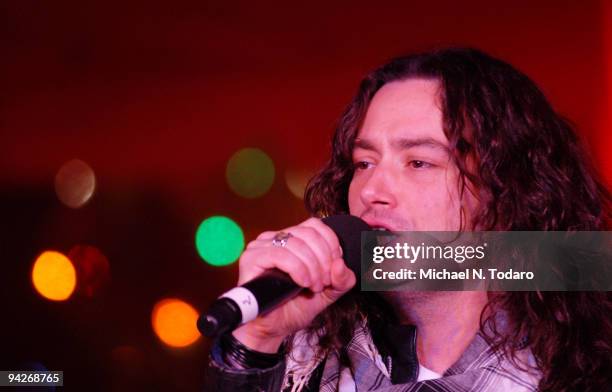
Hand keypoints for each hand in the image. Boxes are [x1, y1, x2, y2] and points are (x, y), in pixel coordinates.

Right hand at [231, 217, 355, 352]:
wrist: (274, 329)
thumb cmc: (295, 308)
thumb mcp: (329, 292)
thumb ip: (342, 279)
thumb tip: (340, 264)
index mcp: (292, 239)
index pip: (316, 226)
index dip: (331, 245)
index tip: (334, 269)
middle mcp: (275, 238)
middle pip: (309, 234)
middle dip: (323, 260)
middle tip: (323, 282)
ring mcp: (261, 246)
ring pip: (296, 243)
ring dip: (312, 267)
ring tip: (313, 287)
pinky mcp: (251, 258)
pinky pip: (280, 254)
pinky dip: (297, 269)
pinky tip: (302, 283)